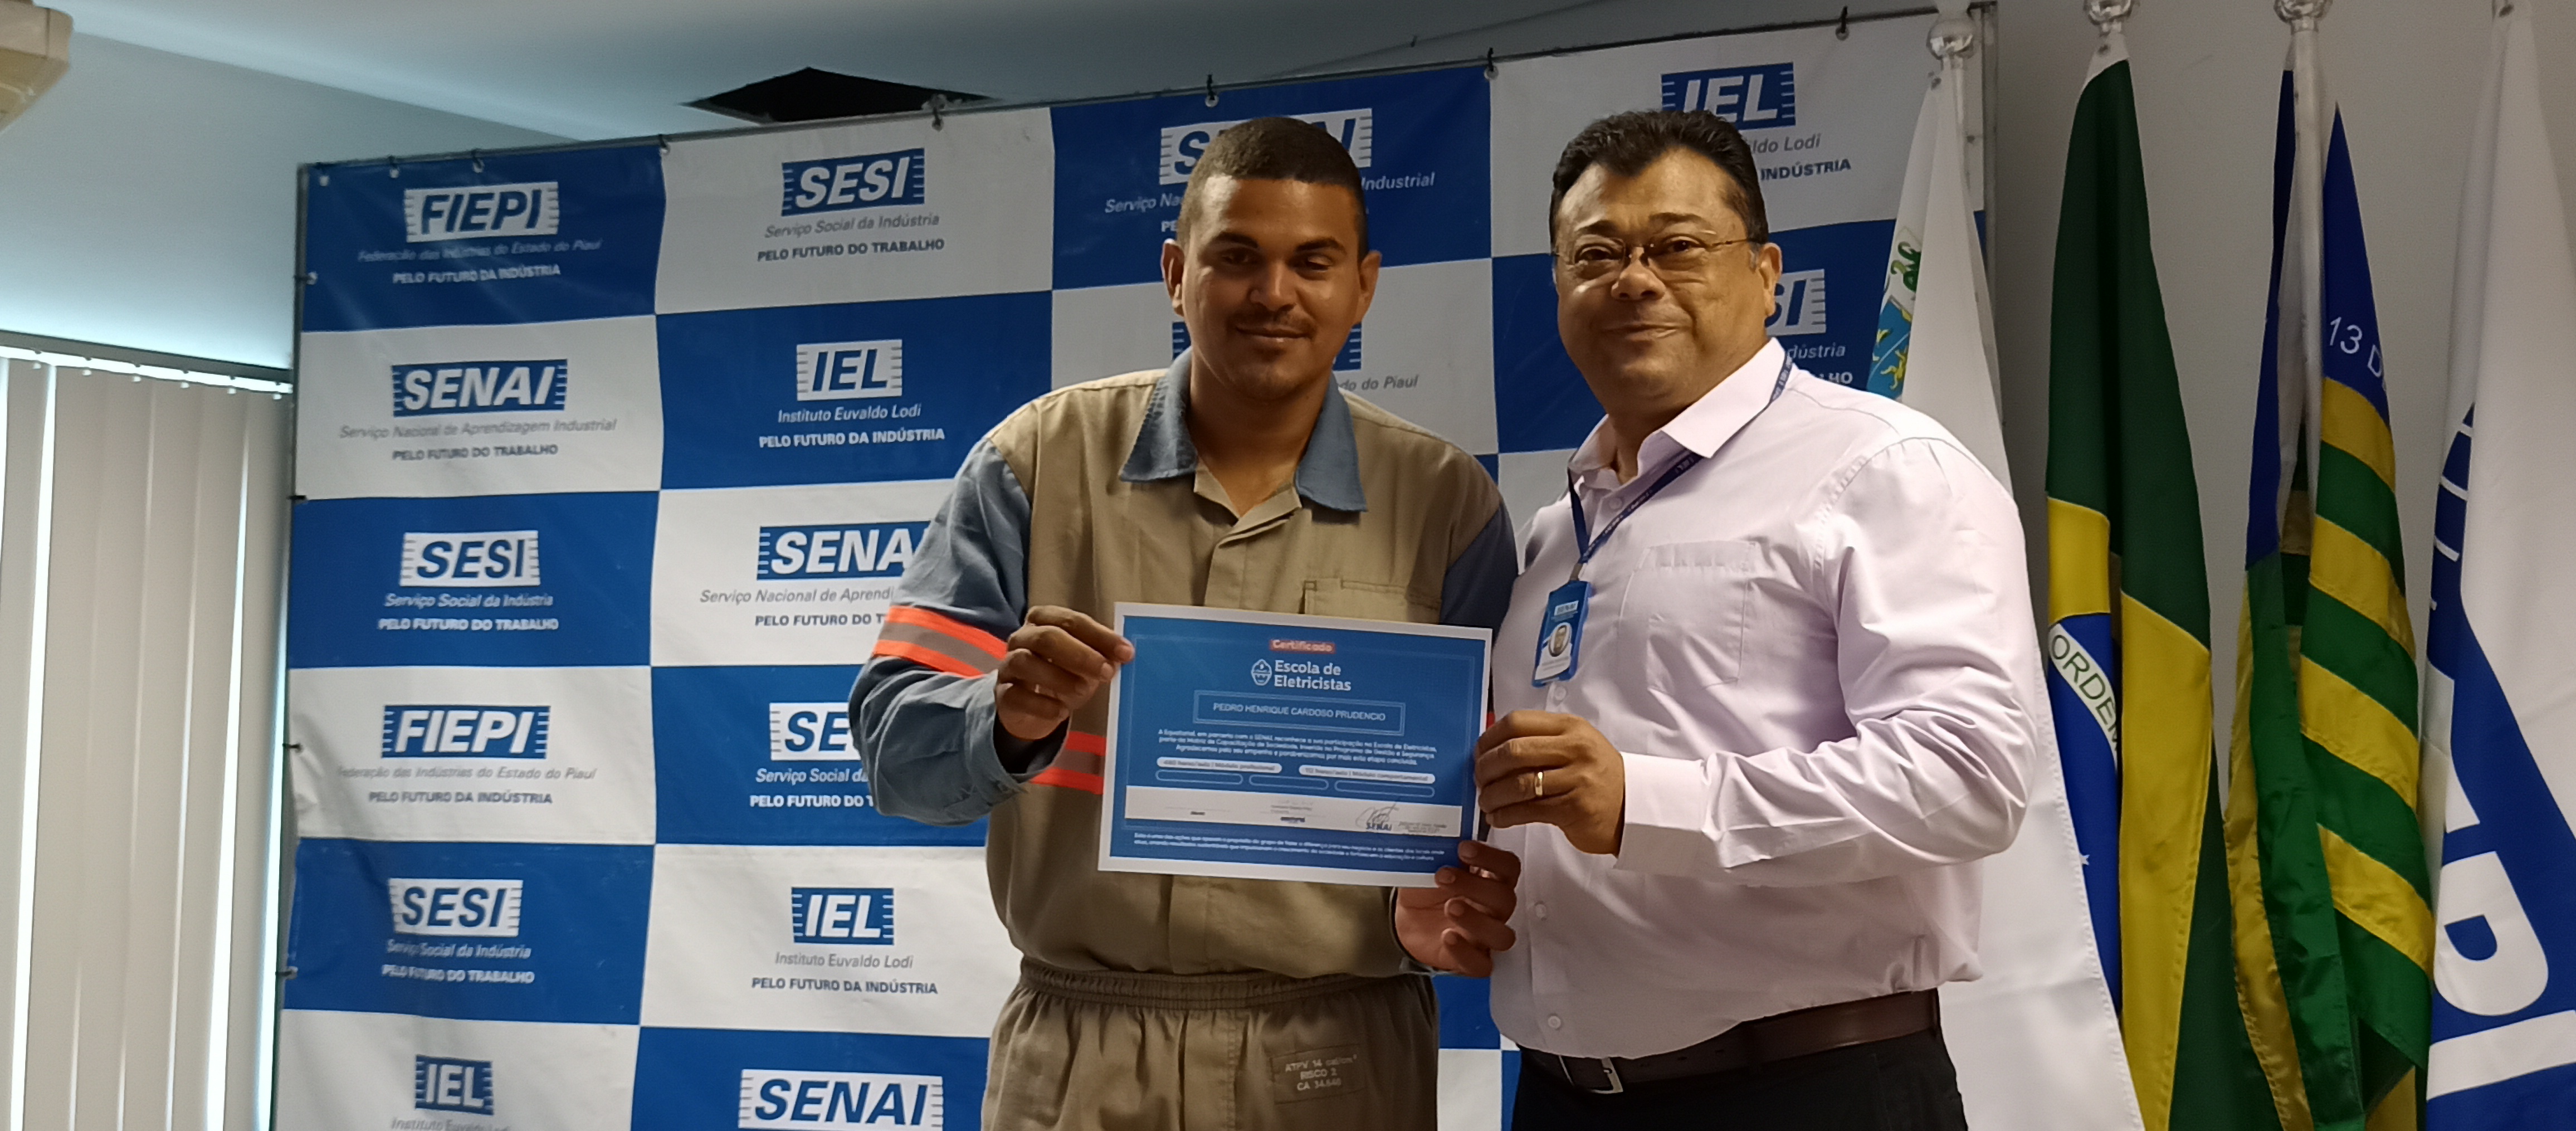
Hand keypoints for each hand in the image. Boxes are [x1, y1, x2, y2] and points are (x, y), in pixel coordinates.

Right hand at [995, 606, 1134, 741]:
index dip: (1100, 635)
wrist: (1030, 707)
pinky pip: (1017, 695)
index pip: (1071, 621)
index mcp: (1044, 620)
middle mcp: (1022, 637)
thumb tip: (1124, 655)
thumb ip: (1102, 655)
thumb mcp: (1085, 663)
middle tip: (1106, 672)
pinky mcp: (1003, 693)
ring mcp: (1009, 665)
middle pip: (1046, 637)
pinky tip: (1061, 712)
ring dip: (1059, 677)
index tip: (1126, 653)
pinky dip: (1041, 705)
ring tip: (1084, 691)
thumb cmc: (1062, 674)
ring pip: (1026, 662)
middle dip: (1080, 654)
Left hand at [1395, 841, 1519, 975]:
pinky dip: (1466, 952)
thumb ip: (1440, 852)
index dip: (1492, 858)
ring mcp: (1485, 937)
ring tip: (1450, 907)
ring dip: (1477, 920)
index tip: (1464, 848)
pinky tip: (1448, 936)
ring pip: (1502, 936)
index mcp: (1489, 880)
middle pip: (1506, 899)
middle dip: (1475, 886)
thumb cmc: (1426, 889)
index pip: (1509, 867)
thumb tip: (1440, 833)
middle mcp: (1494, 909)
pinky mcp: (1472, 961)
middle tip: (1443, 876)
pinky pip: (1482, 965)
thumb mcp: (1430, 865)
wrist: (1406, 919)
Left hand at [1475, 711, 1625, 854]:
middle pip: (1513, 751)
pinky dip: (1505, 815)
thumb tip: (1491, 748)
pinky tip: (1498, 818)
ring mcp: (1577, 778)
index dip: (1489, 738)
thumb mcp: (1575, 746)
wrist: (1633, 807)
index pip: (1517, 722)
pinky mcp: (1575, 808)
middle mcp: (1575, 748)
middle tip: (1479, 780)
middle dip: (1486, 768)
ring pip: (1517, 783)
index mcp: (1570, 727)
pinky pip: (1528, 810)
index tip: (1478, 754)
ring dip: (1492, 795)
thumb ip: (1540, 741)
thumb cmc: (1597, 777)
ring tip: (1486, 802)